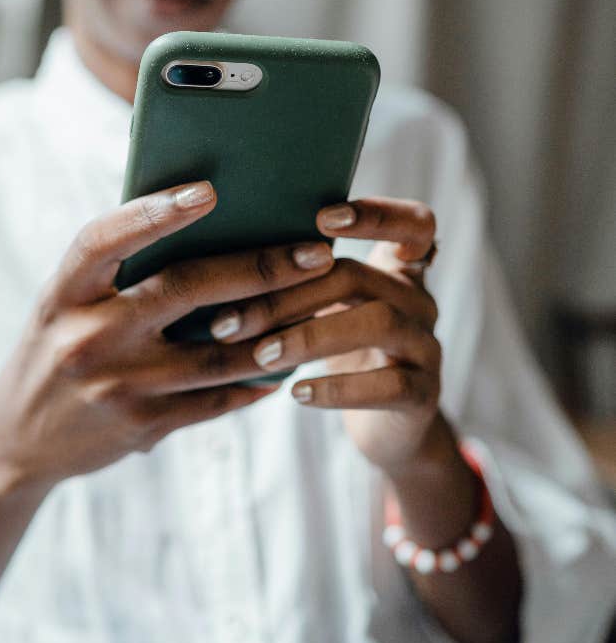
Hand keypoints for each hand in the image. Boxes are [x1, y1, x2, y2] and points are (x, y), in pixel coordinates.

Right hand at [0, 181, 334, 492]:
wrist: (17, 439)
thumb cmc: (57, 346)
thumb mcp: (66, 303)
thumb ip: (117, 271)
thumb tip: (205, 221)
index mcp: (64, 293)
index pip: (105, 241)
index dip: (154, 213)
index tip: (209, 191)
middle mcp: (87, 337)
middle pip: (184, 290)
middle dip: (259, 268)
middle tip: (315, 252)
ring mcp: (116, 386)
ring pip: (216, 352)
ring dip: (276, 329)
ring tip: (320, 304)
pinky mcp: (141, 426)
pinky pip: (214, 400)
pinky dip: (254, 380)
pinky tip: (286, 362)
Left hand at [207, 197, 441, 475]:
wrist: (387, 428)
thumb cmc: (341, 352)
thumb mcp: (326, 309)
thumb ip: (299, 278)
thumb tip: (216, 255)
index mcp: (397, 269)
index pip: (412, 222)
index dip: (376, 214)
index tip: (322, 218)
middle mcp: (418, 299)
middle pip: (359, 276)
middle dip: (288, 295)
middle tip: (229, 321)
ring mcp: (427, 346)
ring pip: (378, 322)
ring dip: (309, 336)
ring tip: (261, 356)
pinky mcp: (424, 394)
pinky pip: (389, 384)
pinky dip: (338, 388)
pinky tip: (297, 393)